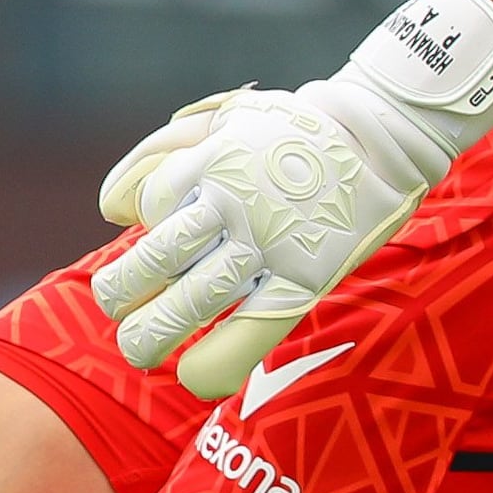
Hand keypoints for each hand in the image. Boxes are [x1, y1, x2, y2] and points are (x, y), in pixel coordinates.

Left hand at [95, 0, 492, 395]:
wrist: (380, 138)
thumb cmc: (292, 132)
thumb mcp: (223, 117)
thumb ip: (159, 151)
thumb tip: (111, 209)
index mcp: (209, 162)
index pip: (148, 205)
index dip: (140, 224)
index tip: (154, 235)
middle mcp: (232, 204)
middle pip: (156, 260)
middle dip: (121, 292)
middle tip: (115, 307)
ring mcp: (269, 244)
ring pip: (192, 301)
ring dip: (152, 334)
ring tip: (138, 348)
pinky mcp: (304, 278)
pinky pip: (252, 330)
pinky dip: (216, 361)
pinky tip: (193, 376)